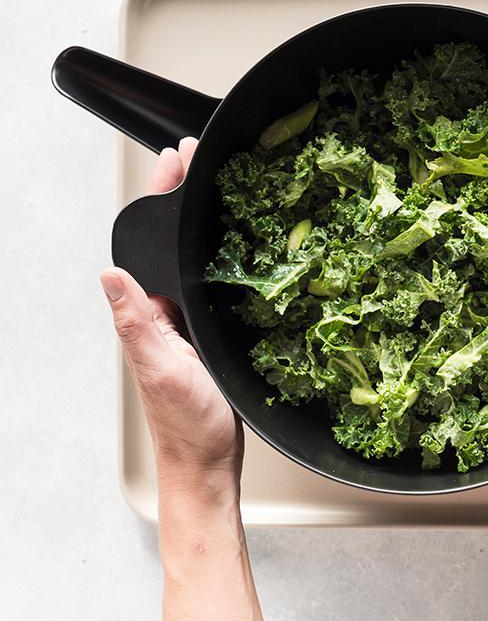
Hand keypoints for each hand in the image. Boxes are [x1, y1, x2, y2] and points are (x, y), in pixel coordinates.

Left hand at [99, 138, 242, 489]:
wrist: (210, 462)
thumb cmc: (188, 424)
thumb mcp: (161, 369)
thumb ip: (136, 322)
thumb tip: (109, 275)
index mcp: (148, 313)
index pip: (150, 242)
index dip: (162, 197)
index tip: (176, 162)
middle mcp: (165, 313)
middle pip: (171, 243)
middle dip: (182, 196)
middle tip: (200, 157)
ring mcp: (189, 323)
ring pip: (195, 261)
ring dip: (205, 222)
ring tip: (219, 184)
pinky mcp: (212, 335)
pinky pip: (216, 284)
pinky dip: (227, 255)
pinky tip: (245, 245)